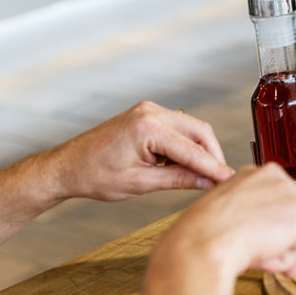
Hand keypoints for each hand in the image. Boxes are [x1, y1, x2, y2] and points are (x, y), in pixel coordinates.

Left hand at [49, 101, 233, 200]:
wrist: (65, 167)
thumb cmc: (94, 175)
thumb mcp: (141, 183)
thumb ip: (178, 180)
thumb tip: (207, 181)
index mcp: (148, 127)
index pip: (193, 150)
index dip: (214, 168)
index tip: (230, 181)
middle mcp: (151, 112)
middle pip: (200, 132)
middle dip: (212, 155)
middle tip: (220, 179)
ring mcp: (148, 111)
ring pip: (192, 128)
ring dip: (200, 150)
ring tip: (203, 175)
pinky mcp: (146, 115)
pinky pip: (178, 128)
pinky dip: (186, 145)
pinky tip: (184, 165)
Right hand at [156, 164, 295, 278]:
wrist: (204, 242)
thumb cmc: (206, 232)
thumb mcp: (232, 214)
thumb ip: (259, 213)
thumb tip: (284, 228)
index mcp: (256, 174)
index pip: (286, 197)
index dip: (286, 222)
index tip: (281, 237)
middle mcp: (277, 180)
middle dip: (293, 241)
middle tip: (277, 259)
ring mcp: (290, 196)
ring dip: (286, 254)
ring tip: (263, 262)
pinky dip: (285, 262)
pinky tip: (265, 261)